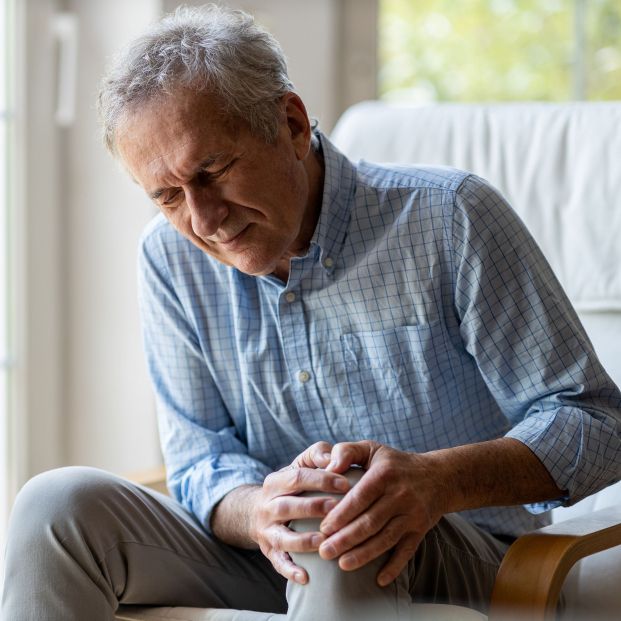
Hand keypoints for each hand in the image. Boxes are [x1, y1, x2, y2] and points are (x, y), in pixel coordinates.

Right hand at [249, 448, 349, 583]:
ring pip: (282, 536)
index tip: (347, 484)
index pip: (297, 477)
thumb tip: (333, 457)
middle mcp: (267, 506)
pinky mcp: (269, 551)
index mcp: (275, 482)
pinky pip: (278, 562)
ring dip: (303, 540)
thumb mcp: (300, 464)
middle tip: (336, 509)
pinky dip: (290, 571)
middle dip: (312, 507)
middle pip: (287, 506)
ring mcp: (267, 530)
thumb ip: (317, 454)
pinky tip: (306, 577)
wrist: (256, 510)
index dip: (322, 480)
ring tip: (323, 541)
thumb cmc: (292, 484)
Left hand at [317, 441, 447, 585]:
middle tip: (324, 552)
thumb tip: (328, 467)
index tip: (323, 528)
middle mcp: (400, 495)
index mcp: (384, 474)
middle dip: (346, 539)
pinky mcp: (421, 529)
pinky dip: (394, 567)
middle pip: (370, 522)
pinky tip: (379, 580)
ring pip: (386, 539)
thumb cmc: (394, 463)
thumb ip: (346, 452)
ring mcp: (413, 514)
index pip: (360, 497)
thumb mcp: (371, 448)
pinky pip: (407, 551)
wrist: (439, 476)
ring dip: (363, 555)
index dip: (341, 514)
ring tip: (342, 565)